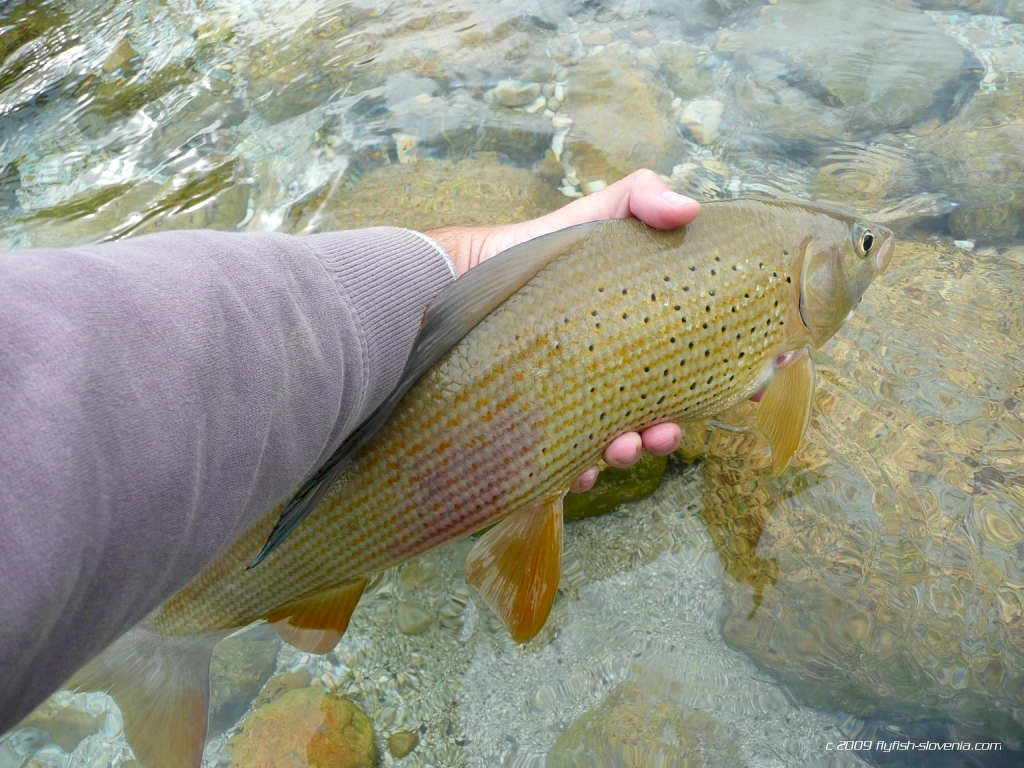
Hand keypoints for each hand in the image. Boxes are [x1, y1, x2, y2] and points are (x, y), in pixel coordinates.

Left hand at [425, 169, 698, 493]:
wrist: (458, 283)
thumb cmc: (532, 251)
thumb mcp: (591, 217)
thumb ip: (640, 199)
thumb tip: (692, 206)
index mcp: (640, 336)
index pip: (694, 364)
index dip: (726, 380)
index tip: (747, 391)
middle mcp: (614, 374)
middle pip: (660, 414)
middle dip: (671, 429)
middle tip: (665, 429)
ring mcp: (577, 403)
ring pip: (619, 444)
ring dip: (632, 452)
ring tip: (622, 446)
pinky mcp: (539, 427)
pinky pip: (566, 465)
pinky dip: (579, 472)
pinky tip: (577, 468)